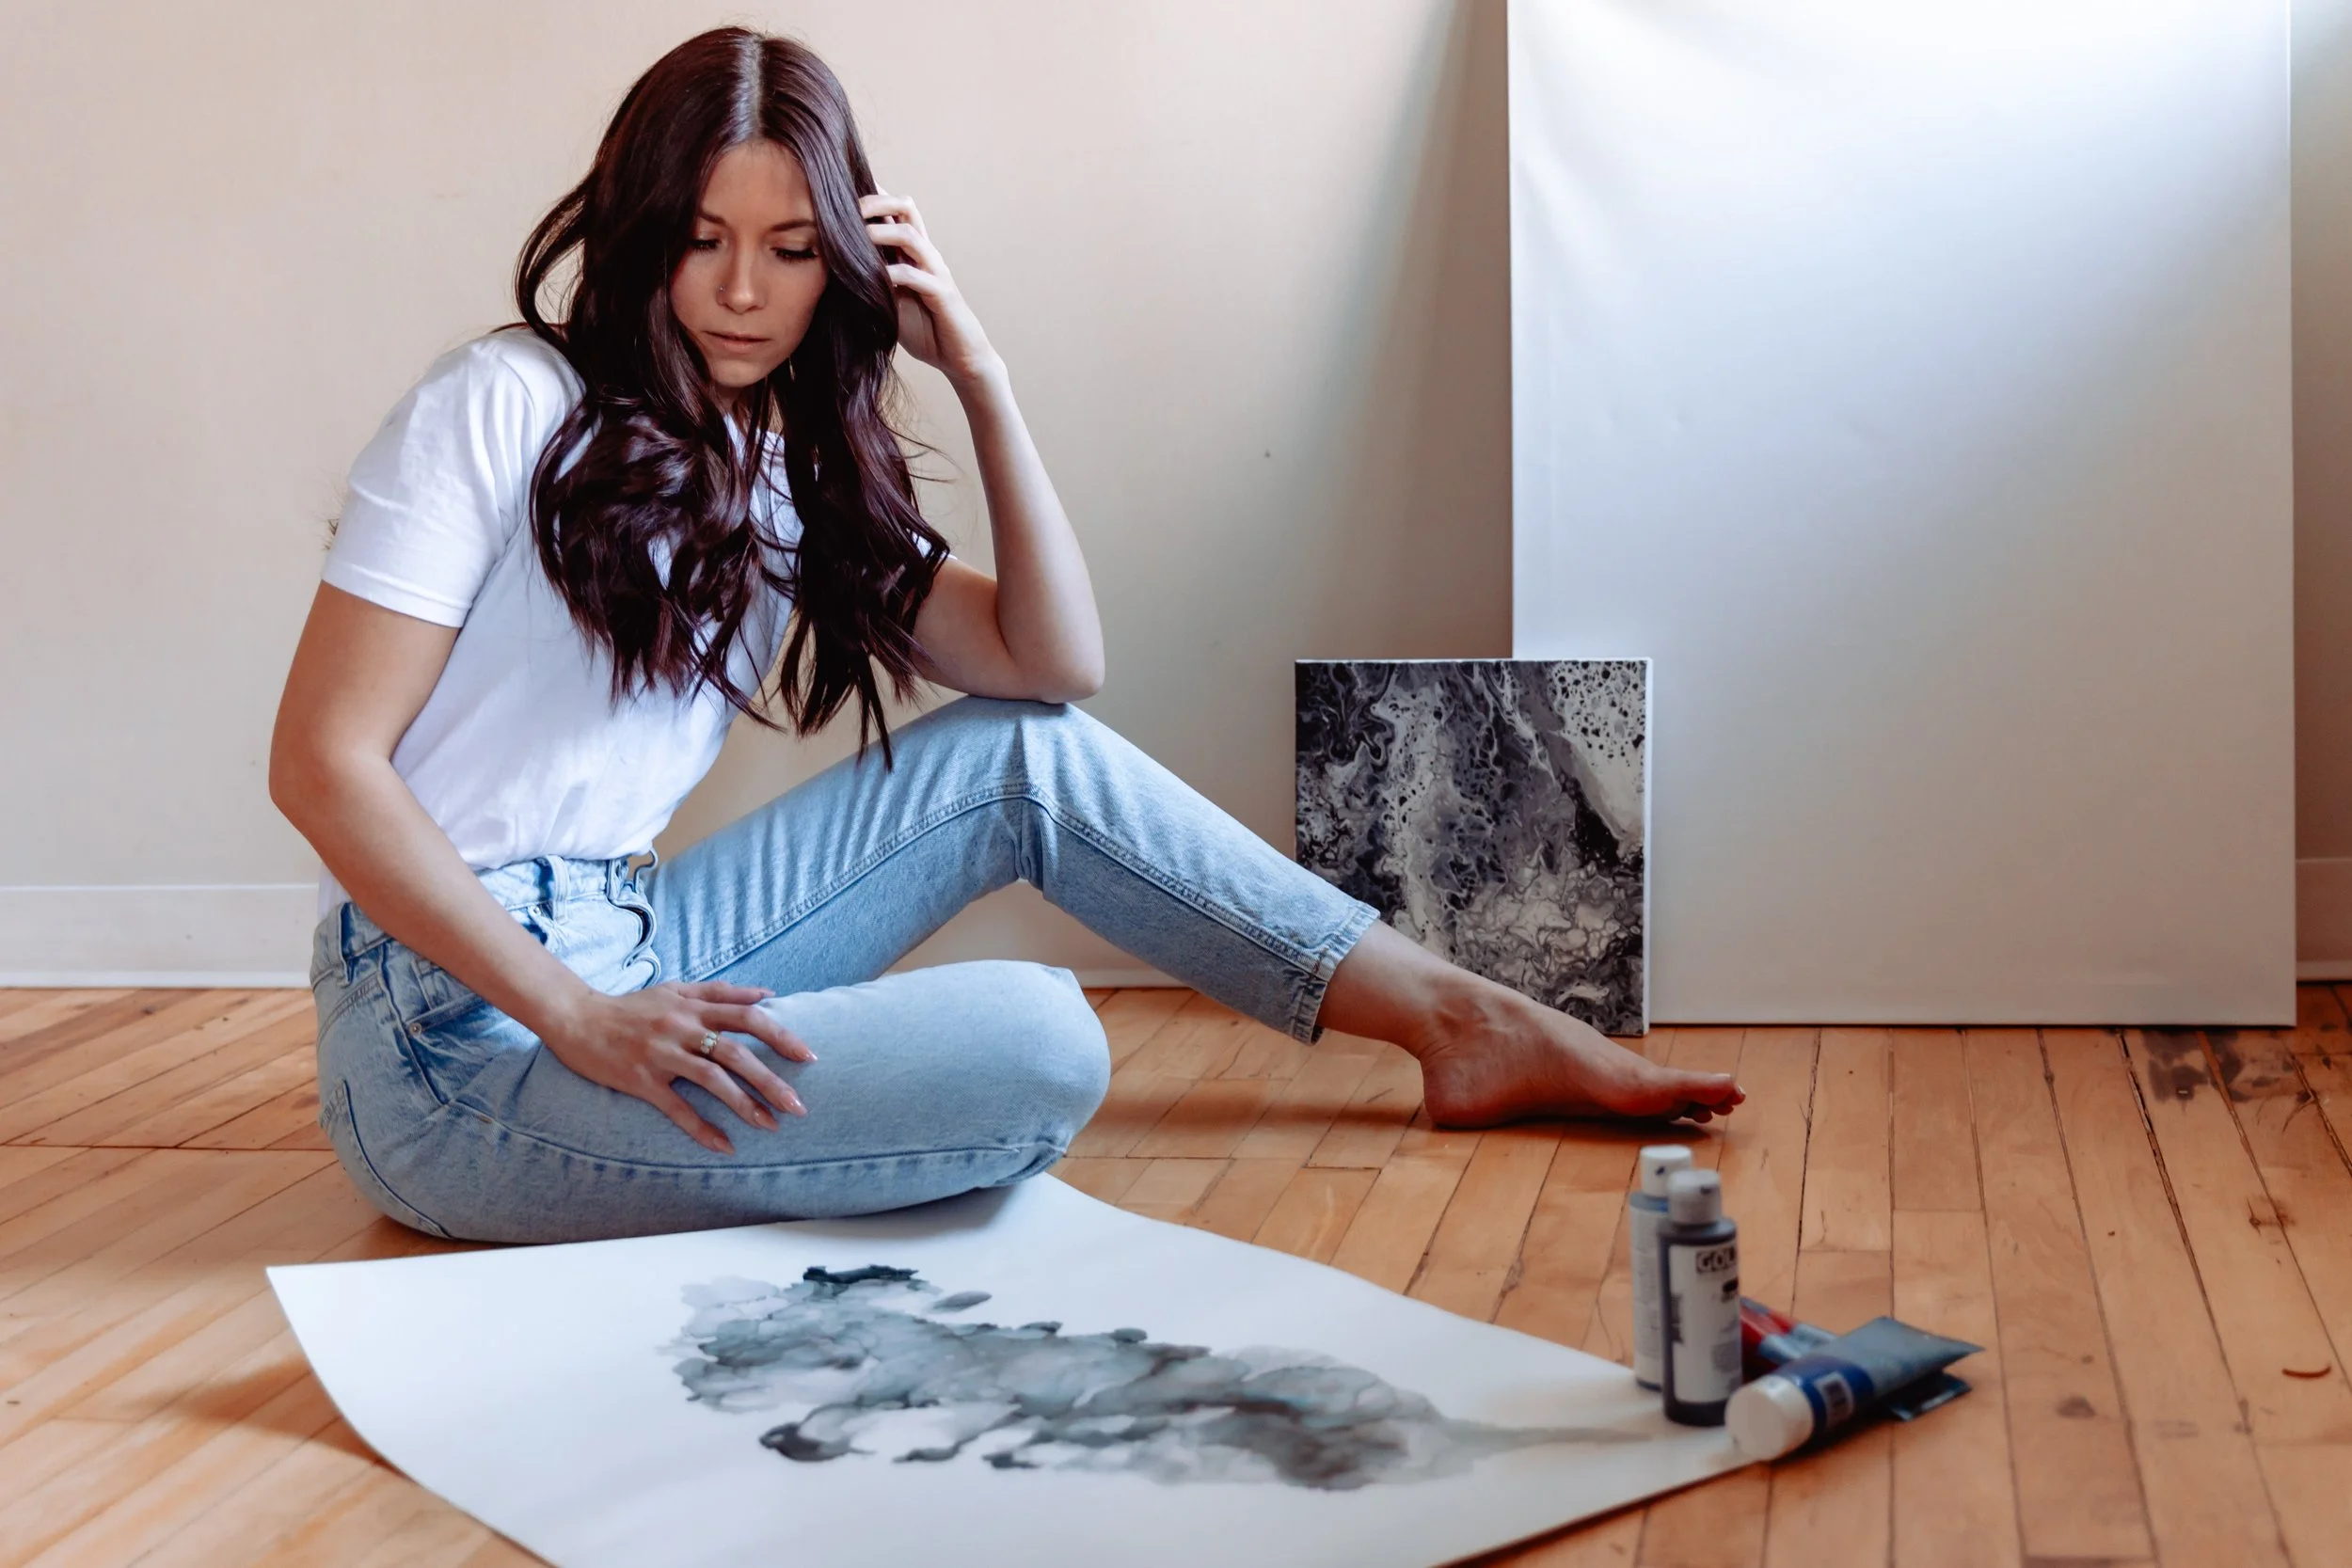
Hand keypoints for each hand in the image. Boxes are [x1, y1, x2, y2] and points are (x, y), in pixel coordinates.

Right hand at [538, 980, 812, 1153]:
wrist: (576, 1018)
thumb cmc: (631, 1006)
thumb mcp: (677, 989)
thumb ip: (722, 992)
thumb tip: (768, 994)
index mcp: (694, 1006)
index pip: (748, 1017)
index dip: (782, 1035)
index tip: (809, 1057)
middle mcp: (682, 1027)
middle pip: (736, 1052)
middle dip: (771, 1080)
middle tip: (799, 1106)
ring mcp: (661, 1054)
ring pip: (711, 1079)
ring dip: (744, 1105)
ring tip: (771, 1126)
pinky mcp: (640, 1079)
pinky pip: (676, 1108)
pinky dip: (701, 1128)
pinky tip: (724, 1146)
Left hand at [860, 192, 1000, 389]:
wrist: (960, 357)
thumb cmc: (924, 328)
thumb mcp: (889, 300)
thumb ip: (871, 281)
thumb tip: (832, 270)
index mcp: (912, 252)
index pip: (894, 211)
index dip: (872, 195)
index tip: (842, 190)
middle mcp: (925, 254)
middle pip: (906, 207)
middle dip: (875, 201)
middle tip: (846, 208)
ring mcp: (935, 270)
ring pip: (910, 235)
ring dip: (880, 232)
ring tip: (855, 237)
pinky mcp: (941, 293)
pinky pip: (915, 275)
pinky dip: (891, 273)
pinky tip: (872, 278)